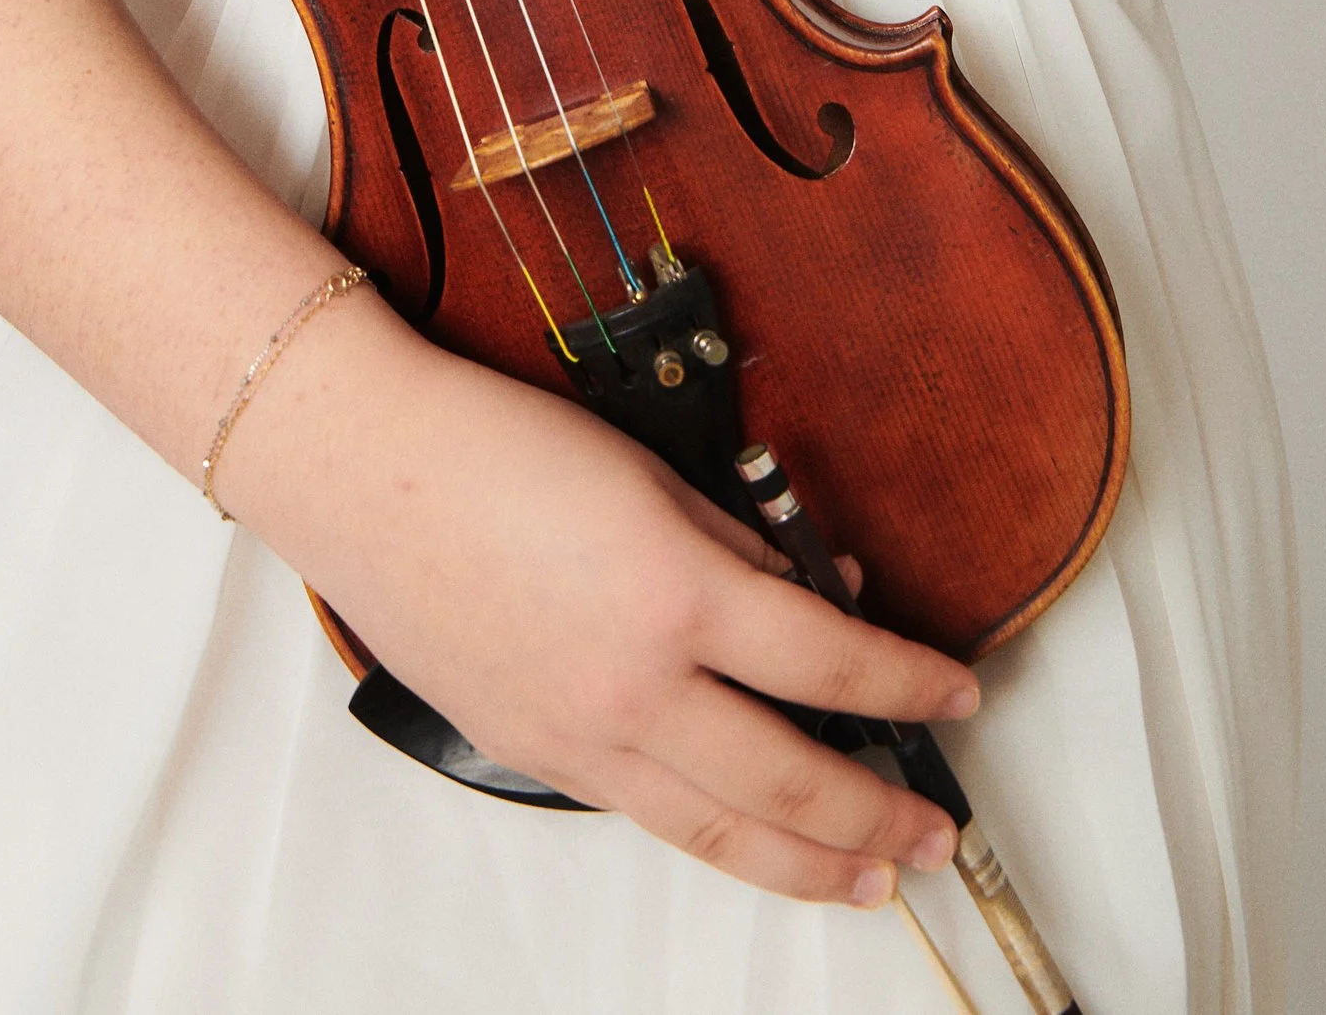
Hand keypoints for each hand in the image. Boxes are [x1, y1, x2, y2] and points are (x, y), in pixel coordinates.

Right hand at [220, 292, 978, 908]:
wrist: (366, 471)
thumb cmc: (495, 446)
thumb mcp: (650, 473)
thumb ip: (741, 545)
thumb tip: (821, 595)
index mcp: (676, 595)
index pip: (831, 663)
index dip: (909, 683)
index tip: (958, 692)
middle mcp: (635, 686)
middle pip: (789, 778)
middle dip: (878, 812)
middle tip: (936, 832)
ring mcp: (579, 736)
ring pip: (720, 828)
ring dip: (808, 863)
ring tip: (869, 880)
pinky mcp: (535, 753)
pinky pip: (646, 811)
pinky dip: (715, 834)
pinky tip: (750, 836)